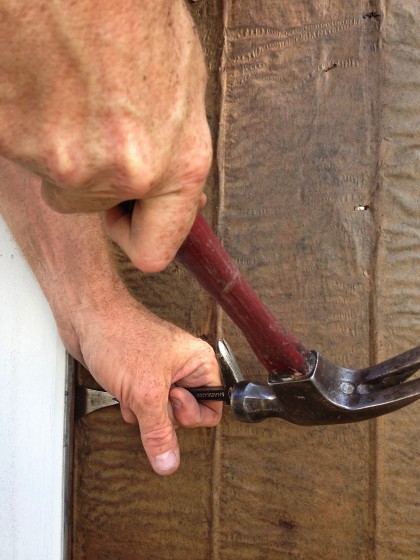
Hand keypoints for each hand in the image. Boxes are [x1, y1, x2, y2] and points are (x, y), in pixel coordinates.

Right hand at [0, 0, 211, 271]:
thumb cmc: (129, 7)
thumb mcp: (182, 82)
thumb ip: (175, 151)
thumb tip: (173, 193)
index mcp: (176, 162)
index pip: (157, 248)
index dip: (140, 234)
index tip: (130, 219)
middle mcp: (124, 171)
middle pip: (94, 207)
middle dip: (93, 175)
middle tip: (92, 118)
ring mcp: (63, 159)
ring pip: (56, 177)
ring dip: (59, 143)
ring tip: (69, 81)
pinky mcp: (11, 140)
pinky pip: (19, 148)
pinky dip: (26, 120)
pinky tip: (40, 75)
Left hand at [70, 292, 221, 475]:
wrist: (86, 319)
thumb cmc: (120, 336)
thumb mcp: (145, 393)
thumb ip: (159, 433)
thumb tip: (169, 462)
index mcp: (199, 362)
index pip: (213, 408)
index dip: (191, 413)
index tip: (171, 400)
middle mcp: (184, 367)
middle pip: (185, 414)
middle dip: (160, 411)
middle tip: (149, 391)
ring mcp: (161, 373)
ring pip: (161, 413)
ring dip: (142, 409)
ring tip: (131, 384)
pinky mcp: (141, 377)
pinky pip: (143, 406)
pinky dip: (130, 403)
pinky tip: (120, 385)